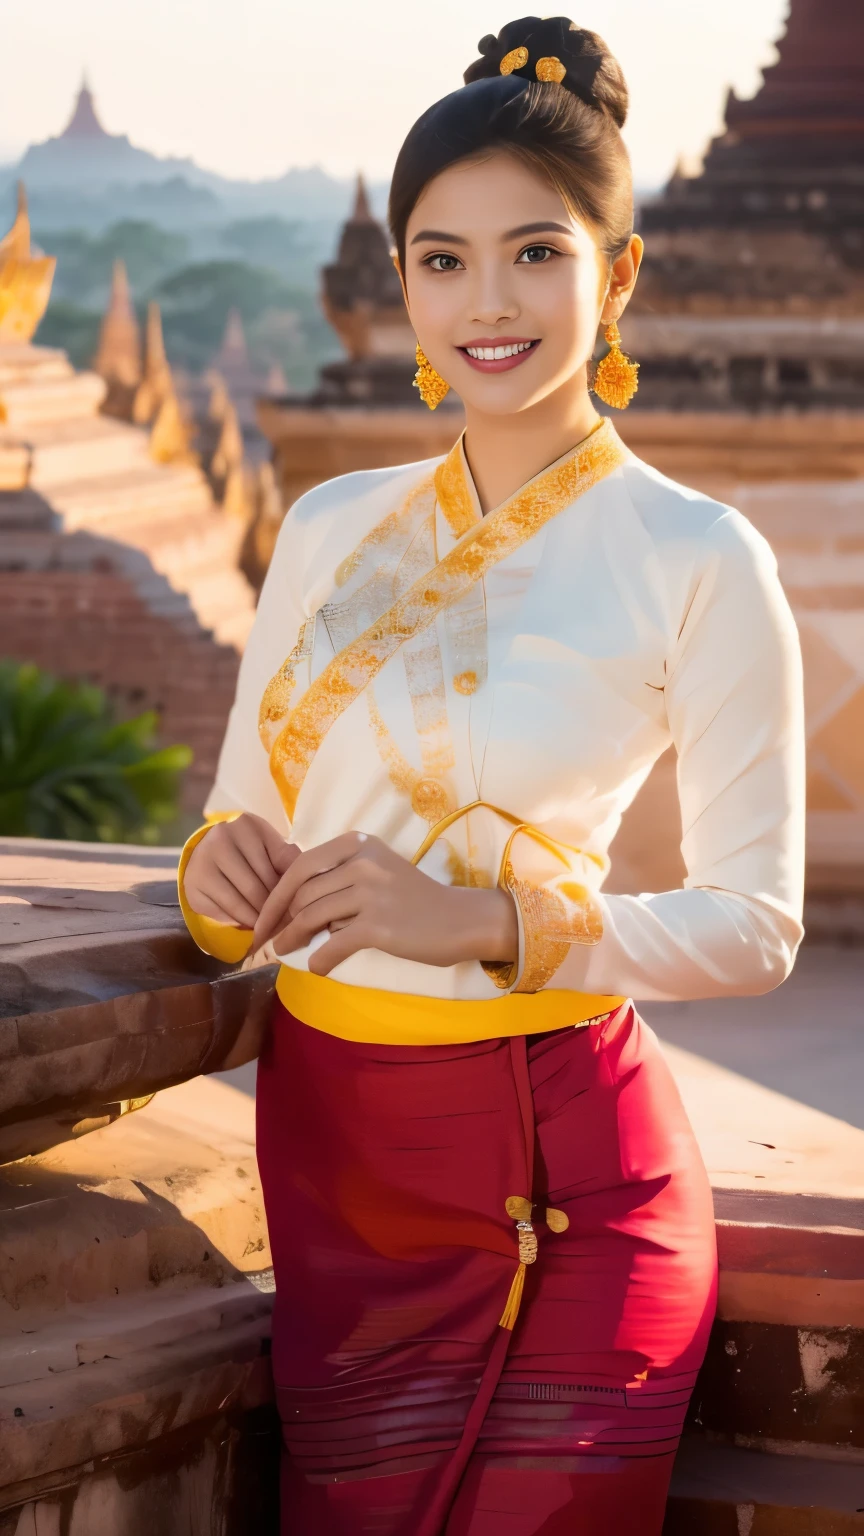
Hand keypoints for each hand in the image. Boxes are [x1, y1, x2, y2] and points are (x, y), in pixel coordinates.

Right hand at [184, 813, 298, 928]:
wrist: (210, 851)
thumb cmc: (251, 851)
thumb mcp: (270, 847)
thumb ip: (287, 861)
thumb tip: (302, 886)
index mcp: (247, 825)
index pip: (276, 866)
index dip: (288, 890)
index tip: (297, 908)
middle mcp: (220, 839)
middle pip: (255, 887)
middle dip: (272, 910)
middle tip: (284, 924)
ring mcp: (202, 861)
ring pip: (237, 903)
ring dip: (256, 920)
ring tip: (269, 927)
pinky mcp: (192, 884)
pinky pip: (220, 912)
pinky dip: (237, 921)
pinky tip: (248, 922)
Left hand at [252, 831, 518, 976]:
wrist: (461, 919)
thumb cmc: (415, 900)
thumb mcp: (376, 872)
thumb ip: (339, 877)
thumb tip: (292, 903)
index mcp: (357, 845)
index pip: (300, 866)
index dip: (275, 895)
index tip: (263, 917)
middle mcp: (361, 862)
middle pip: (302, 892)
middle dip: (278, 919)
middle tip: (268, 939)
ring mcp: (370, 892)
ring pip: (311, 917)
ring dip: (292, 939)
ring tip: (284, 953)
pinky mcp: (378, 925)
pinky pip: (333, 944)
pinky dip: (319, 960)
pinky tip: (317, 968)